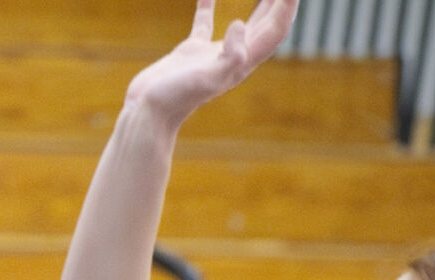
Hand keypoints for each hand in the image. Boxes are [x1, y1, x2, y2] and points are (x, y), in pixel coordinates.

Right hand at [123, 0, 298, 129]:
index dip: (286, 7)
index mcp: (242, 63)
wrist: (148, 114)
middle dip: (278, 4)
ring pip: (242, 24)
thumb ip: (229, 56)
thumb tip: (240, 24)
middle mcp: (232, 58)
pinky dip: (208, 5)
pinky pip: (204, 23)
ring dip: (256, 4)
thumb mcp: (206, 78)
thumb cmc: (176, 99)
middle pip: (266, 26)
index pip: (274, 30)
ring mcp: (211, 54)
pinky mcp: (190, 52)